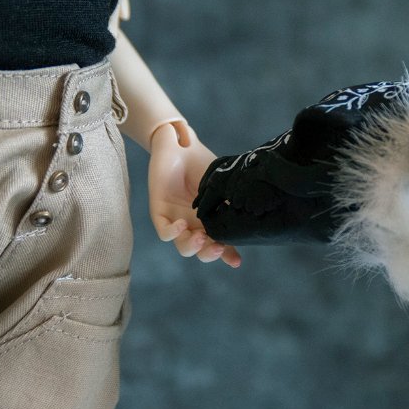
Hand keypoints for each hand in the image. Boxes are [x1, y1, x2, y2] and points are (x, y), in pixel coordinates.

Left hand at [148, 122, 241, 266]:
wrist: (179, 146)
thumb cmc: (200, 164)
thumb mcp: (220, 184)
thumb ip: (231, 200)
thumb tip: (249, 215)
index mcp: (210, 221)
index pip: (220, 242)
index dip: (228, 255)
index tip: (237, 262)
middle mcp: (193, 225)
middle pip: (201, 251)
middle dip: (210, 254)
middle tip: (219, 248)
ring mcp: (176, 221)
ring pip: (183, 247)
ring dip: (194, 247)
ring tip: (202, 238)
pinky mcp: (159, 213)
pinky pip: (164, 232)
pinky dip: (173, 233)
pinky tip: (182, 225)